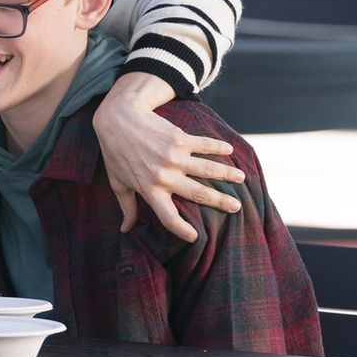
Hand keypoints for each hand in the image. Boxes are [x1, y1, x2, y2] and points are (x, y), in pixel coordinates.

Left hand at [94, 73, 243, 242]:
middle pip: (198, 194)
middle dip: (220, 202)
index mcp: (149, 190)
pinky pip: (203, 144)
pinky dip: (218, 147)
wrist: (116, 118)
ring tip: (241, 177)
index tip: (196, 237)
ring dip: (227, 174)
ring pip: (208, 169)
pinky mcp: (178, 138)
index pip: (168, 217)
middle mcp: (164, 176)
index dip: (182, 229)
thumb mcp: (117, 182)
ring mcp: (173, 157)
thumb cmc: (115, 153)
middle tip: (236, 206)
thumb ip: (126, 206)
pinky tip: (229, 149)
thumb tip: (125, 229)